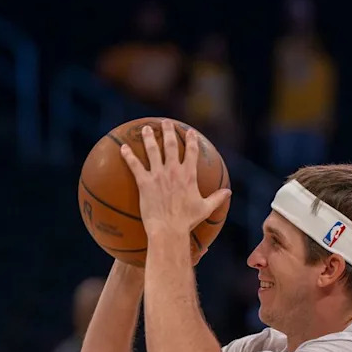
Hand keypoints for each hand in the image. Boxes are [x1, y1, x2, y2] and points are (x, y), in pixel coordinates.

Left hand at [120, 120, 230, 238]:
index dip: (191, 140)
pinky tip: (122, 148)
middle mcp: (173, 170)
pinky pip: (134, 165)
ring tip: (146, 129)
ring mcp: (158, 175)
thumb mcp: (205, 209)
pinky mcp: (144, 182)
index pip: (192, 152)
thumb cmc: (187, 221)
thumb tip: (228, 192)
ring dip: (149, 137)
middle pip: (170, 144)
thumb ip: (217, 198)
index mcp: (188, 175)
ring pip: (152, 150)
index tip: (190, 132)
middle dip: (168, 131)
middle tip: (165, 122)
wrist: (169, 229)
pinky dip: (128, 155)